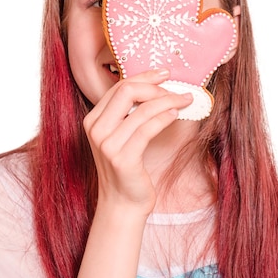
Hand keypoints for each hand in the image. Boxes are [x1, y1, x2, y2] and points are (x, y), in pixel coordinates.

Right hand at [83, 68, 192, 214]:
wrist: (123, 203)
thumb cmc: (128, 168)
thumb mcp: (122, 136)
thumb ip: (129, 113)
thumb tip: (156, 87)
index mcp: (93, 120)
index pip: (119, 87)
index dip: (145, 77)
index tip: (165, 74)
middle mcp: (96, 130)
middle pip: (127, 91)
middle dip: (156, 86)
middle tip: (177, 89)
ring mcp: (107, 145)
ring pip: (142, 109)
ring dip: (168, 101)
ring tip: (185, 101)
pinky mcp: (122, 159)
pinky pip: (147, 129)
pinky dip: (164, 117)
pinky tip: (175, 114)